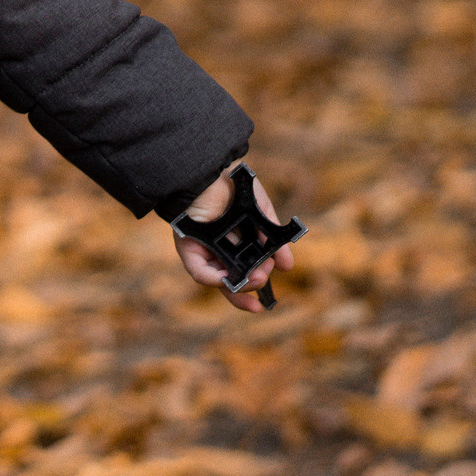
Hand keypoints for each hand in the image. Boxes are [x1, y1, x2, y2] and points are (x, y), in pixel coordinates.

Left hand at [172, 165, 294, 314]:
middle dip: (250, 287)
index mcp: (237, 246)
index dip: (252, 289)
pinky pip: (199, 271)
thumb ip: (274, 241)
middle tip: (263, 278)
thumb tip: (287, 266)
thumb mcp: (261, 215)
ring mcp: (203, 250)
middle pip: (231, 282)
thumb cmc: (236, 188)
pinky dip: (212, 279)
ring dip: (238, 284)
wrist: (215, 171)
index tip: (263, 304)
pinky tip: (226, 280)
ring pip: (218, 280)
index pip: (244, 274)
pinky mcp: (188, 247)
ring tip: (255, 277)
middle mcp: (219, 251)